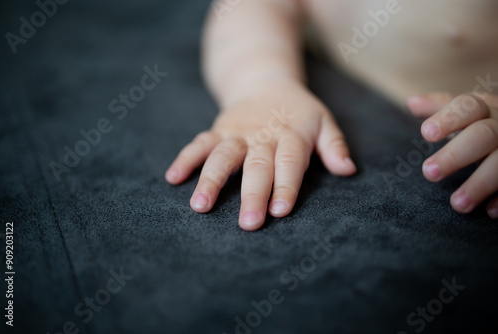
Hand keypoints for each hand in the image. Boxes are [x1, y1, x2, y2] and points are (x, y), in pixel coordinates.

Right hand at [166, 80, 355, 230]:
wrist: (265, 82)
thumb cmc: (298, 111)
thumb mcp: (323, 121)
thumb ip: (334, 145)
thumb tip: (348, 170)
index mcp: (291, 135)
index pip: (288, 162)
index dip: (285, 185)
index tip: (280, 210)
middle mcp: (262, 136)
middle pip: (256, 165)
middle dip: (252, 194)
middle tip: (248, 223)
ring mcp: (237, 133)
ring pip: (222, 155)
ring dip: (210, 180)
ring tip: (200, 206)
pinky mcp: (218, 130)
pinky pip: (199, 143)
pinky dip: (185, 159)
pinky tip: (173, 178)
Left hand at [406, 92, 497, 218]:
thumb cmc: (485, 122)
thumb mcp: (466, 112)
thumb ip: (441, 107)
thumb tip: (411, 102)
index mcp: (485, 108)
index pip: (468, 106)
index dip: (448, 119)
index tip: (426, 133)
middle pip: (483, 135)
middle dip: (455, 155)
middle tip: (429, 173)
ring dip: (480, 184)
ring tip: (457, 205)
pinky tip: (489, 211)